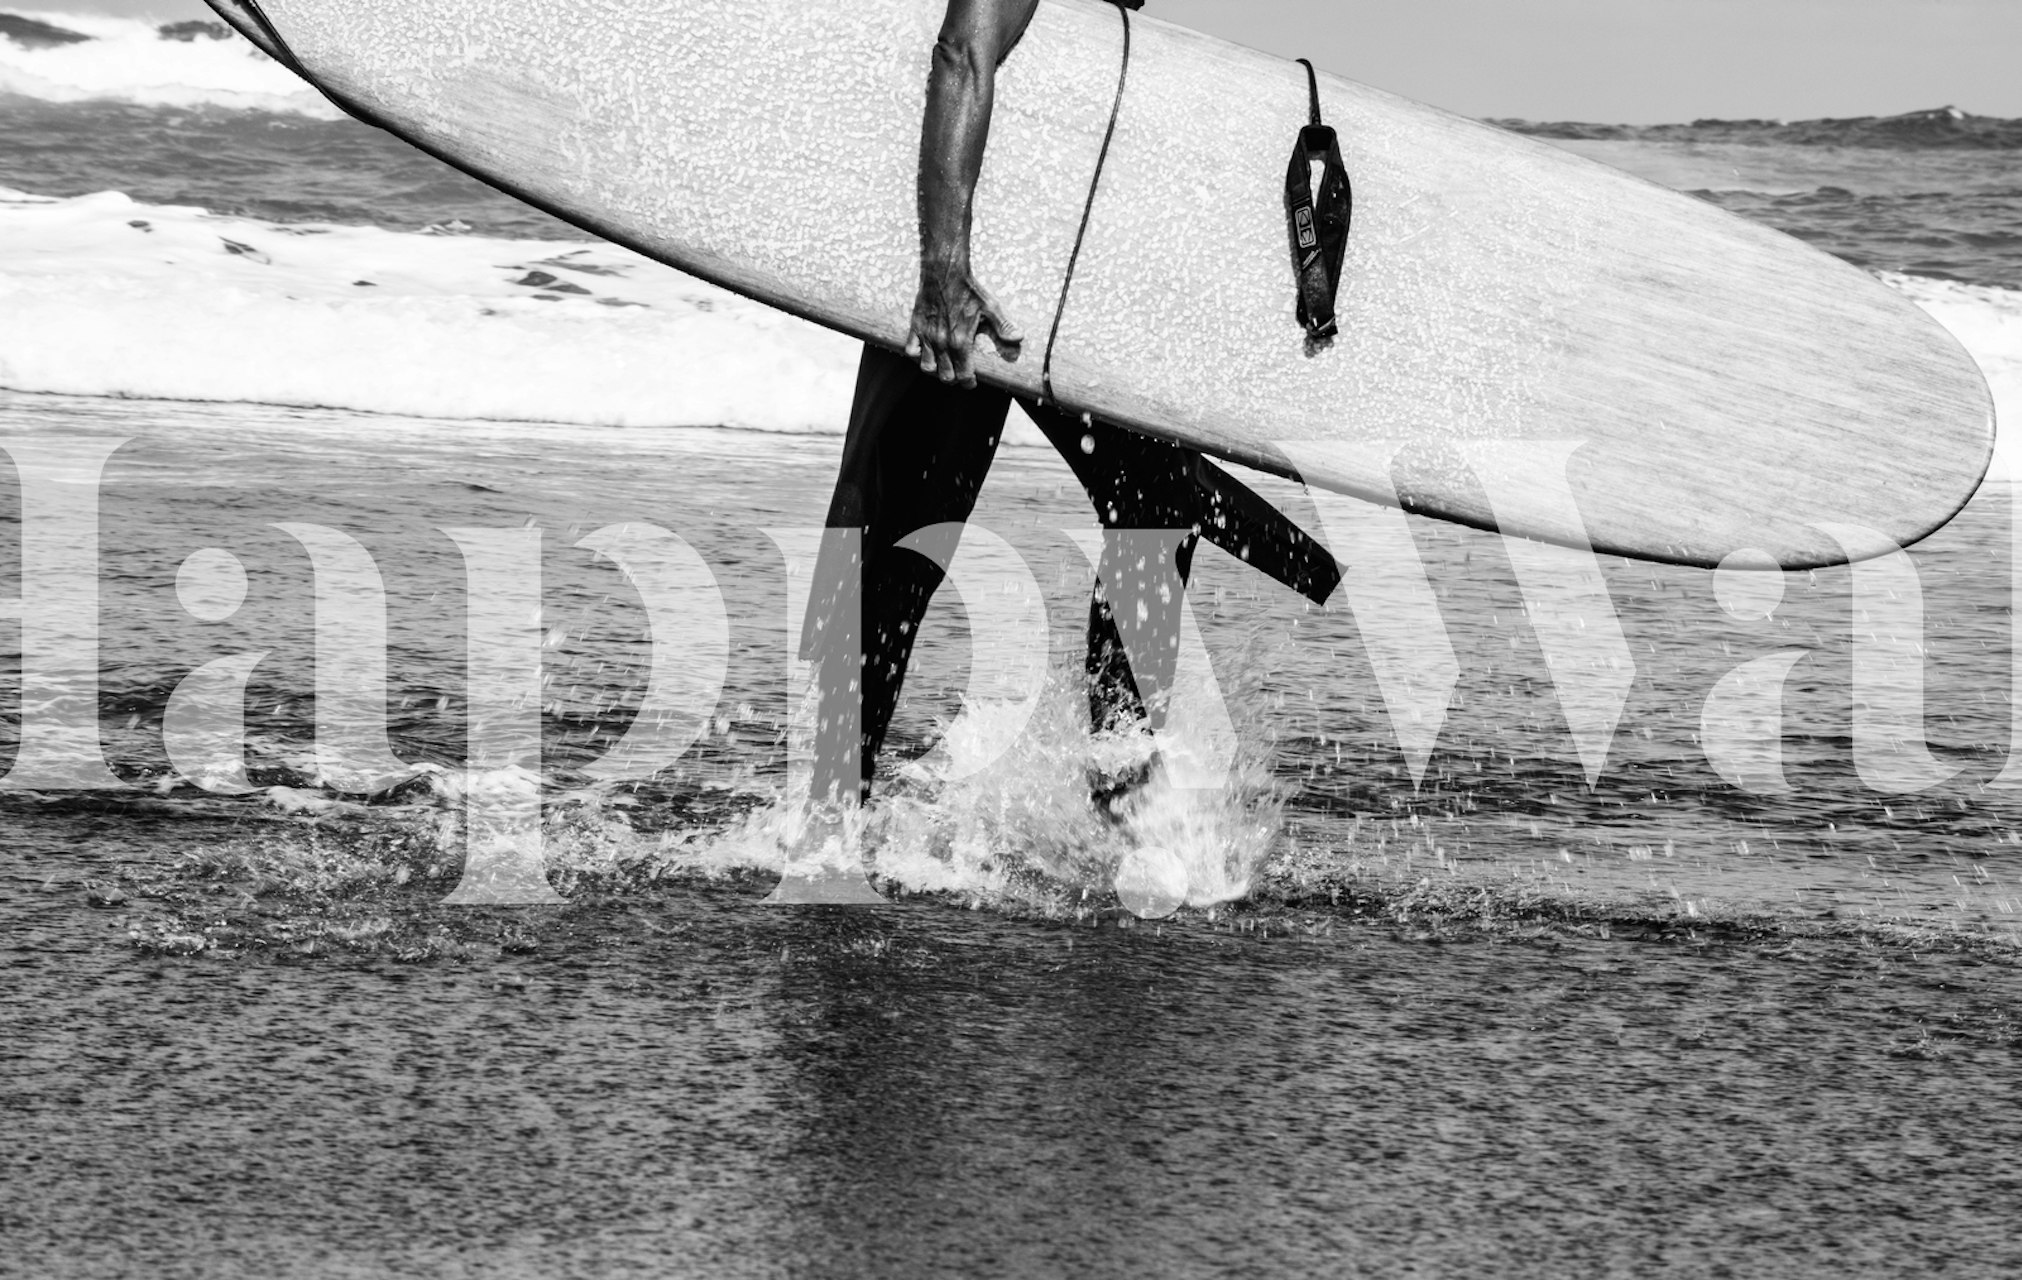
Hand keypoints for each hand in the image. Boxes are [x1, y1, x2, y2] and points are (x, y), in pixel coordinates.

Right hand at [904, 261, 1021, 386]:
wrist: (945, 272)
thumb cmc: (969, 290)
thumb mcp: (991, 307)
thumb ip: (1004, 326)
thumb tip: (1019, 338)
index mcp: (960, 341)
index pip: (963, 375)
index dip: (969, 383)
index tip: (972, 382)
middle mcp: (942, 343)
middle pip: (945, 376)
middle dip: (954, 379)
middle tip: (960, 374)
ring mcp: (927, 336)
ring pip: (927, 367)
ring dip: (936, 371)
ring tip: (944, 366)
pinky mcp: (916, 327)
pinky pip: (911, 351)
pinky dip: (918, 356)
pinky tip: (927, 352)